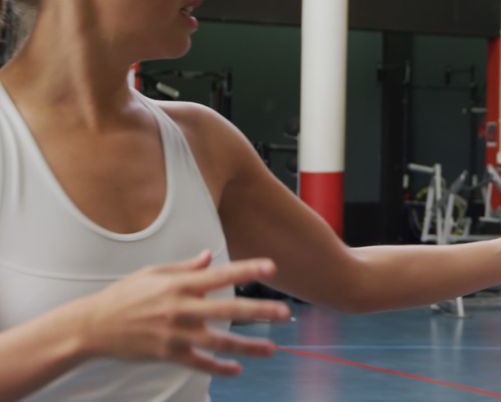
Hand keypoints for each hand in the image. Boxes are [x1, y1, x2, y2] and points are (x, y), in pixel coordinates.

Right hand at [77, 251, 290, 375]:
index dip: (248, 270)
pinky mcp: (168, 354)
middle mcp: (180, 309)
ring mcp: (175, 334)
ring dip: (247, 346)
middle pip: (228, 309)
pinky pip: (199, 363)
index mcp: (178, 285)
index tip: (273, 267)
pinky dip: (219, 367)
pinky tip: (237, 368)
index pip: (221, 275)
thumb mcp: (153, 274)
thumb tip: (210, 257)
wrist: (91, 326)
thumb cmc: (124, 295)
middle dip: (259, 310)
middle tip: (285, 312)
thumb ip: (185, 268)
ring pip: (219, 341)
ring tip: (271, 348)